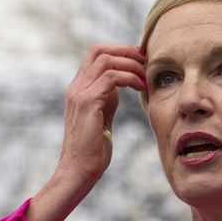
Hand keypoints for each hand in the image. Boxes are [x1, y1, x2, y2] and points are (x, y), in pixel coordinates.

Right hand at [57, 43, 146, 184]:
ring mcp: (80, 93)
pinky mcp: (87, 102)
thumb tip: (120, 84)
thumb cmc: (92, 150)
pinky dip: (129, 77)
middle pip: (99, 50)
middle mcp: (76, 87)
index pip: (96, 54)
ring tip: (145, 77)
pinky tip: (141, 87)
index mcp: (78, 88)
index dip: (119, 51)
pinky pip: (111, 77)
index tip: (140, 61)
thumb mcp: (102, 117)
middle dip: (125, 50)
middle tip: (145, 62)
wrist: (78, 170)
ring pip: (106, 60)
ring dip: (130, 64)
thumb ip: (107, 99)